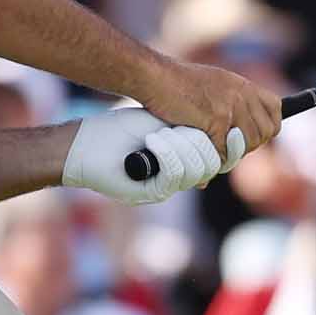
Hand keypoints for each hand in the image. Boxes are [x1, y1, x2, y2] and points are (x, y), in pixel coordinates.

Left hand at [62, 106, 246, 204]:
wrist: (86, 144)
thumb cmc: (119, 129)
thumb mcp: (161, 121)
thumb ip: (189, 125)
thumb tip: (223, 124)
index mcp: (183, 159)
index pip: (218, 158)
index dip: (227, 145)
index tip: (229, 125)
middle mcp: (178, 177)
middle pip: (211, 165)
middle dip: (198, 141)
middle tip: (174, 127)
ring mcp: (166, 187)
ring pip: (195, 172)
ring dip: (180, 147)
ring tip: (158, 134)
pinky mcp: (151, 193)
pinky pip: (174, 177)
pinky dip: (167, 154)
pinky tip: (152, 141)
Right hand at [137, 58, 280, 161]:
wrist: (155, 77)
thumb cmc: (175, 83)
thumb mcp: (213, 84)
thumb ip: (230, 102)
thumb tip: (237, 132)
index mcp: (243, 85)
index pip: (275, 110)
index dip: (267, 127)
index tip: (252, 136)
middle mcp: (242, 94)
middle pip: (264, 133)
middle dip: (248, 145)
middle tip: (225, 146)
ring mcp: (231, 107)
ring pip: (245, 145)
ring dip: (230, 154)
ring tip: (212, 149)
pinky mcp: (217, 120)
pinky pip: (223, 151)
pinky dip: (213, 158)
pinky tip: (200, 151)